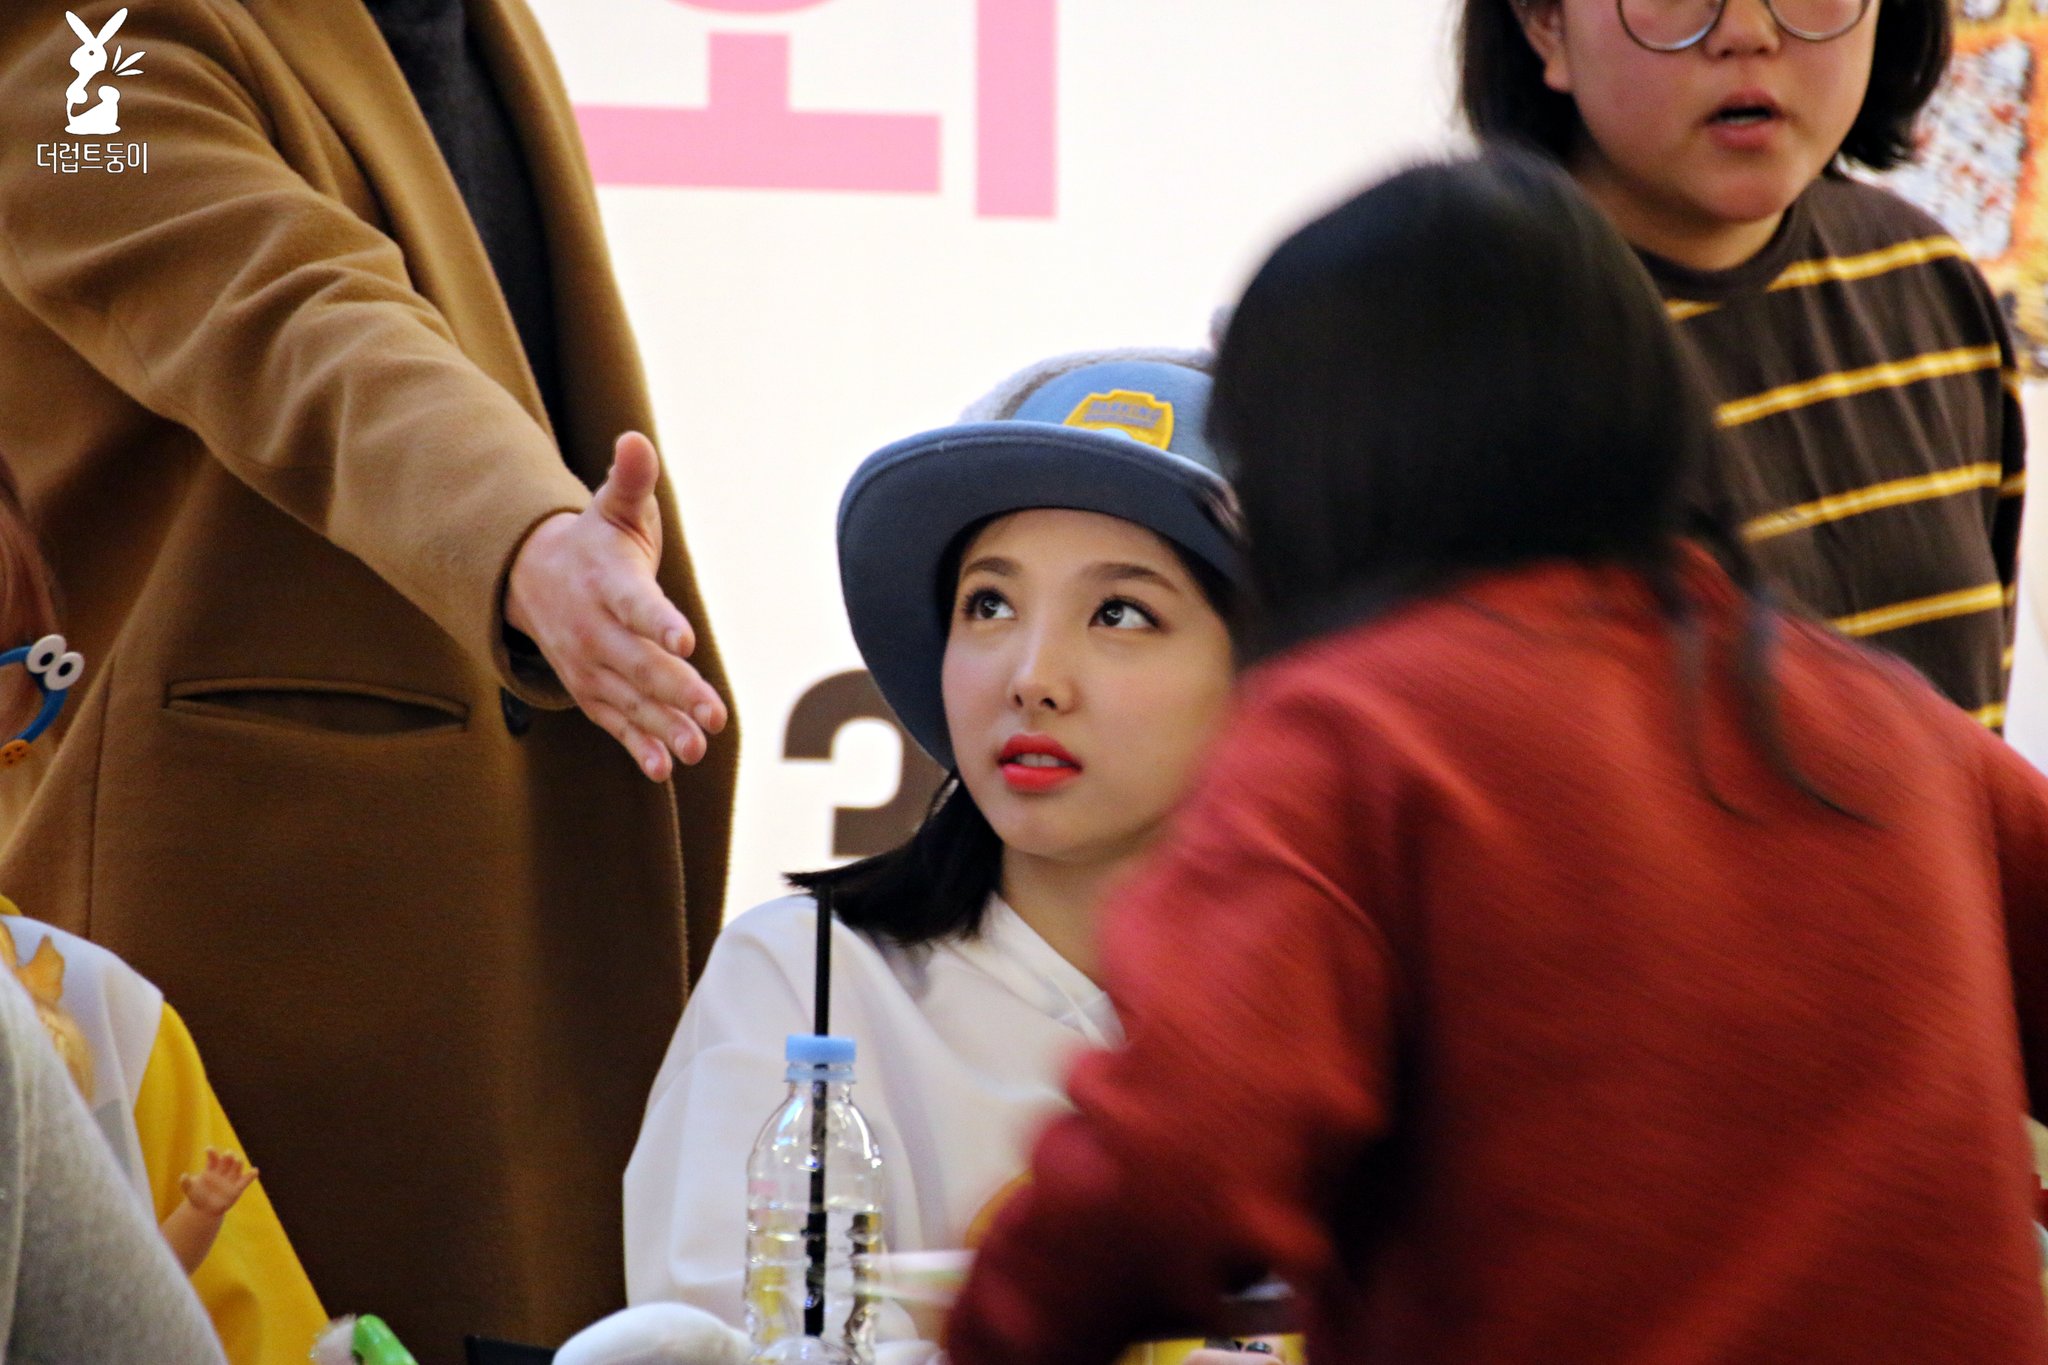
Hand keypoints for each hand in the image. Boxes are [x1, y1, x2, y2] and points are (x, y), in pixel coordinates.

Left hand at [179, 1148, 256, 1216]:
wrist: (205, 1210)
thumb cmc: (197, 1197)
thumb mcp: (189, 1190)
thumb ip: (186, 1183)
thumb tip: (183, 1176)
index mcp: (211, 1169)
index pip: (213, 1158)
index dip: (212, 1153)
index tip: (208, 1149)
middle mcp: (223, 1171)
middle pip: (227, 1160)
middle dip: (228, 1156)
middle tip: (227, 1154)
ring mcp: (231, 1178)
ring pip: (236, 1167)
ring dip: (238, 1163)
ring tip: (237, 1160)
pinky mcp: (238, 1188)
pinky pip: (246, 1180)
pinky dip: (251, 1175)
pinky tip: (254, 1171)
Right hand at [506, 432, 729, 780]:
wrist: (529, 578)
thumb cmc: (592, 541)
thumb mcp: (612, 507)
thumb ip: (631, 480)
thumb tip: (636, 440)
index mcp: (606, 583)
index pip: (636, 604)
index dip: (660, 622)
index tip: (686, 641)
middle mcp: (594, 630)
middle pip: (639, 664)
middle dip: (677, 692)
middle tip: (715, 715)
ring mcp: (590, 665)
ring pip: (630, 701)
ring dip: (663, 727)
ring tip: (697, 750)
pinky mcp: (591, 690)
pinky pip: (614, 722)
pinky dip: (637, 746)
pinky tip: (663, 769)